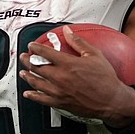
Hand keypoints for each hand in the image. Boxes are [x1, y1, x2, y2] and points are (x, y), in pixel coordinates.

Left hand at [18, 25, 134, 126]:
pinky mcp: (60, 103)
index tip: (32, 46)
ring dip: (27, 76)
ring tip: (23, 72)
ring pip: (36, 83)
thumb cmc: (105, 79)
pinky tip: (28, 93)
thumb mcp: (95, 55)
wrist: (111, 101)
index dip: (36, 48)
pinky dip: (33, 96)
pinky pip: (42, 99)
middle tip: (24, 57)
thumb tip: (67, 31)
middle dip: (27, 61)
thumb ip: (78, 42)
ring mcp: (59, 91)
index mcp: (68, 64)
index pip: (45, 53)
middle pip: (37, 67)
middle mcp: (60, 78)